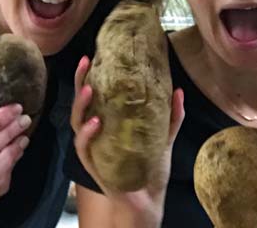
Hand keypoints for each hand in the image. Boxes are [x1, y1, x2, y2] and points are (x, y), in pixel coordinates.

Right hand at [71, 56, 184, 227]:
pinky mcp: (93, 165)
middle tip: (86, 62)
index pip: (97, 95)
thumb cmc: (151, 170)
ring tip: (91, 88)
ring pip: (77, 122)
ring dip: (81, 104)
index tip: (93, 55)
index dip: (92, 75)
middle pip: (81, 103)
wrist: (148, 202)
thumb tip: (179, 90)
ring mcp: (92, 148)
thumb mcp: (164, 139)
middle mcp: (96, 133)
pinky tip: (97, 122)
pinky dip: (87, 133)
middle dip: (81, 81)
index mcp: (109, 123)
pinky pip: (84, 147)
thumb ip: (171, 117)